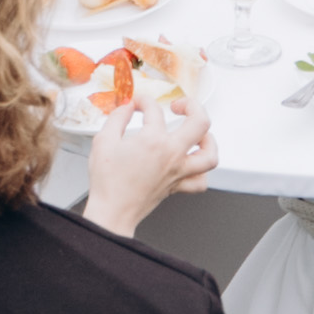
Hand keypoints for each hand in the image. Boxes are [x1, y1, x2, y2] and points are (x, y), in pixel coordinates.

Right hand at [84, 96, 218, 235]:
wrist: (112, 211)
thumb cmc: (108, 182)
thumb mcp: (103, 141)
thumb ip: (117, 118)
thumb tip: (127, 107)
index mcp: (153, 141)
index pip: (154, 109)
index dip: (144, 101)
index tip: (137, 104)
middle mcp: (171, 155)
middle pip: (200, 122)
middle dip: (192, 105)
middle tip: (178, 106)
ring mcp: (178, 172)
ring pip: (209, 154)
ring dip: (208, 139)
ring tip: (198, 133)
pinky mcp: (177, 186)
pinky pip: (200, 181)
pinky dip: (201, 171)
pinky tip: (193, 163)